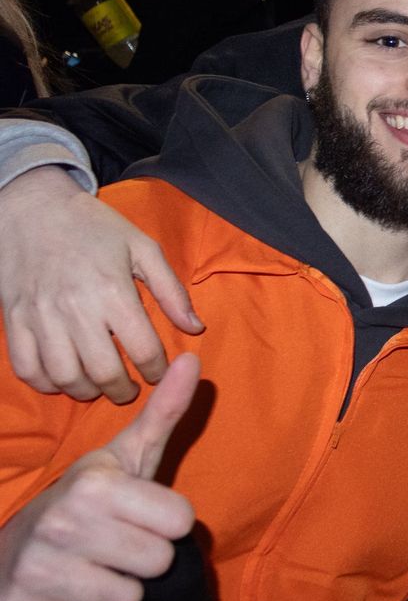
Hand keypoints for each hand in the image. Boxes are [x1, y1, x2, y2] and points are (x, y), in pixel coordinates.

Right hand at [0, 167, 200, 403]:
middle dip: (122, 390)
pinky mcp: (14, 320)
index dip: (157, 371)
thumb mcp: (143, 248)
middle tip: (130, 390)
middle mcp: (75, 309)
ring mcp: (40, 318)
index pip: (143, 349)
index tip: (160, 374)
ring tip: (99, 386)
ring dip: (86, 391)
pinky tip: (62, 379)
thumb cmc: (95, 227)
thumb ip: (171, 291)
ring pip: (65, 376)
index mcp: (113, 291)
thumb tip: (196, 328)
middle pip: (103, 372)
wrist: (34, 209)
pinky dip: (45, 383)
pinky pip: (27, 368)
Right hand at [0, 352, 198, 600]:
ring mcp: (38, 574)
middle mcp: (63, 525)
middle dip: (141, 559)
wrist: (7, 555)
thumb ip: (163, 414)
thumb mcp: (124, 459)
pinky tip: (64, 600)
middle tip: (111, 546)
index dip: (164, 524)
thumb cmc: (84, 505)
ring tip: (89, 571)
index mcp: (95, 486)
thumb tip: (195, 361)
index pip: (181, 523)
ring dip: (113, 593)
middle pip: (159, 563)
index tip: (136, 516)